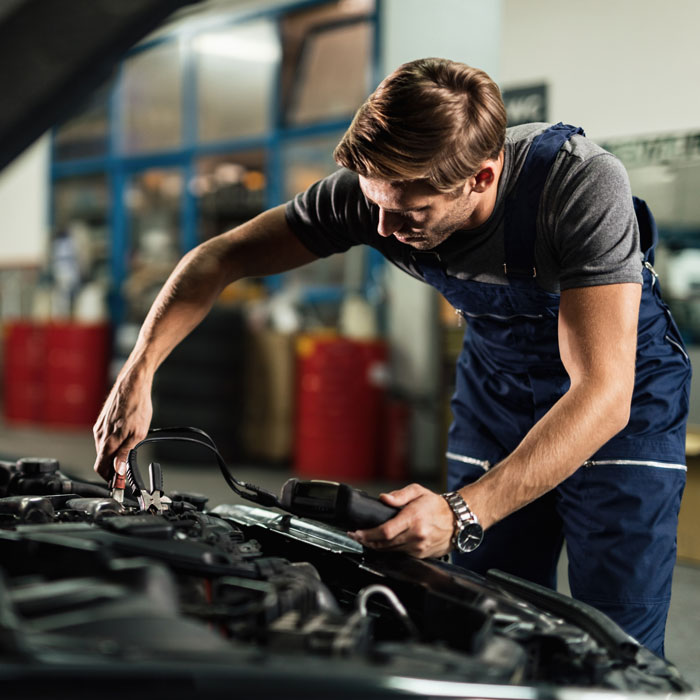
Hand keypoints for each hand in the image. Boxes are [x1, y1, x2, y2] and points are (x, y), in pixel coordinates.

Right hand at [93, 367, 152, 481]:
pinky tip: (124, 440)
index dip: (108, 478)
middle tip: (126, 472)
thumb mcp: (137, 434)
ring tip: (127, 455)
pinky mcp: (102, 421)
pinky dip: (112, 445)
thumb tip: (118, 471)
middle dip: (111, 468)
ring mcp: (100, 427)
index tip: (118, 484)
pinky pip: (104, 438)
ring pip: (103, 449)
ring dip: (113, 456)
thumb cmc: (137, 405)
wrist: (132, 384)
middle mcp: (99, 435)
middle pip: (101, 460)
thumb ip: (125, 454)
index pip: (100, 467)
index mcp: (107, 441)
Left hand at [348, 483, 454, 558]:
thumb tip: (383, 499)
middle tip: (354, 535)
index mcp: (413, 518)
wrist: (457, 521)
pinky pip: (399, 554)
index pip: (386, 531)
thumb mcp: (418, 491)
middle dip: (367, 540)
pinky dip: (388, 549)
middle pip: (385, 543)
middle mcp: (416, 535)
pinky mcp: (420, 555)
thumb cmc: (436, 505)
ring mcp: (418, 548)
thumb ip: (399, 495)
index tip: (356, 532)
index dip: (368, 534)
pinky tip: (381, 544)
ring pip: (390, 551)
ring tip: (364, 539)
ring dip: (375, 546)